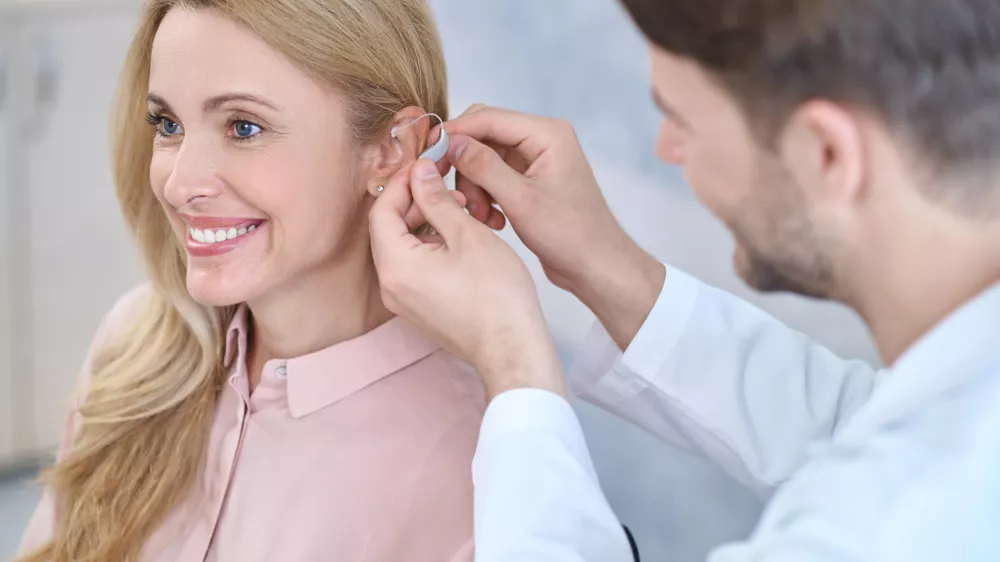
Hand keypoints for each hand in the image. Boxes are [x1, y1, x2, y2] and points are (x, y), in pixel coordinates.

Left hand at [369, 159, 565, 399]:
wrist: (513, 348)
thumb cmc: (497, 296)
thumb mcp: (467, 234)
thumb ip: (437, 200)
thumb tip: (419, 172)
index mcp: (395, 266)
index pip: (382, 210)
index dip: (403, 183)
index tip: (426, 167)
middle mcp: (390, 286)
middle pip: (388, 229)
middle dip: (415, 202)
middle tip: (447, 186)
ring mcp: (403, 301)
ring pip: (402, 248)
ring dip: (425, 223)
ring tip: (461, 212)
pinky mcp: (419, 309)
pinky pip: (413, 268)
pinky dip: (430, 247)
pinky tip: (459, 239)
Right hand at [443, 105, 665, 349]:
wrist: (596, 265)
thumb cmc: (570, 234)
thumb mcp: (520, 200)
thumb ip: (484, 167)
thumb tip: (451, 142)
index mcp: (547, 134)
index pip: (488, 118)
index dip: (455, 134)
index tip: (428, 154)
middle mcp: (542, 140)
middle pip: (483, 135)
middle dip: (464, 165)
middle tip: (454, 193)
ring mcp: (535, 160)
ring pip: (484, 159)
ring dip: (474, 186)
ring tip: (482, 216)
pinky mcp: (529, 180)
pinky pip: (494, 177)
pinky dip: (486, 196)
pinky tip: (492, 221)